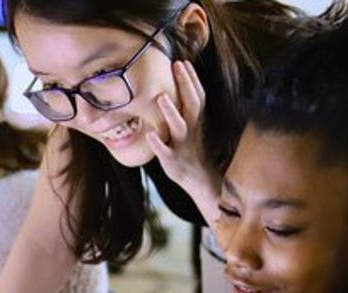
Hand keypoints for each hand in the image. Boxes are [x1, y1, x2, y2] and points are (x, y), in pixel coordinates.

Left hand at [146, 61, 218, 215]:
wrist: (197, 176)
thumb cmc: (190, 145)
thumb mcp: (193, 124)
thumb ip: (186, 105)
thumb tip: (178, 82)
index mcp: (196, 119)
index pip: (197, 95)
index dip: (192, 79)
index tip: (183, 61)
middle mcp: (191, 129)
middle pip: (191, 104)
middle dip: (185, 85)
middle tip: (177, 66)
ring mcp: (182, 144)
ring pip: (178, 126)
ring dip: (170, 112)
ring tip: (161, 97)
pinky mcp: (172, 160)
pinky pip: (165, 151)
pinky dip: (158, 144)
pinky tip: (149, 135)